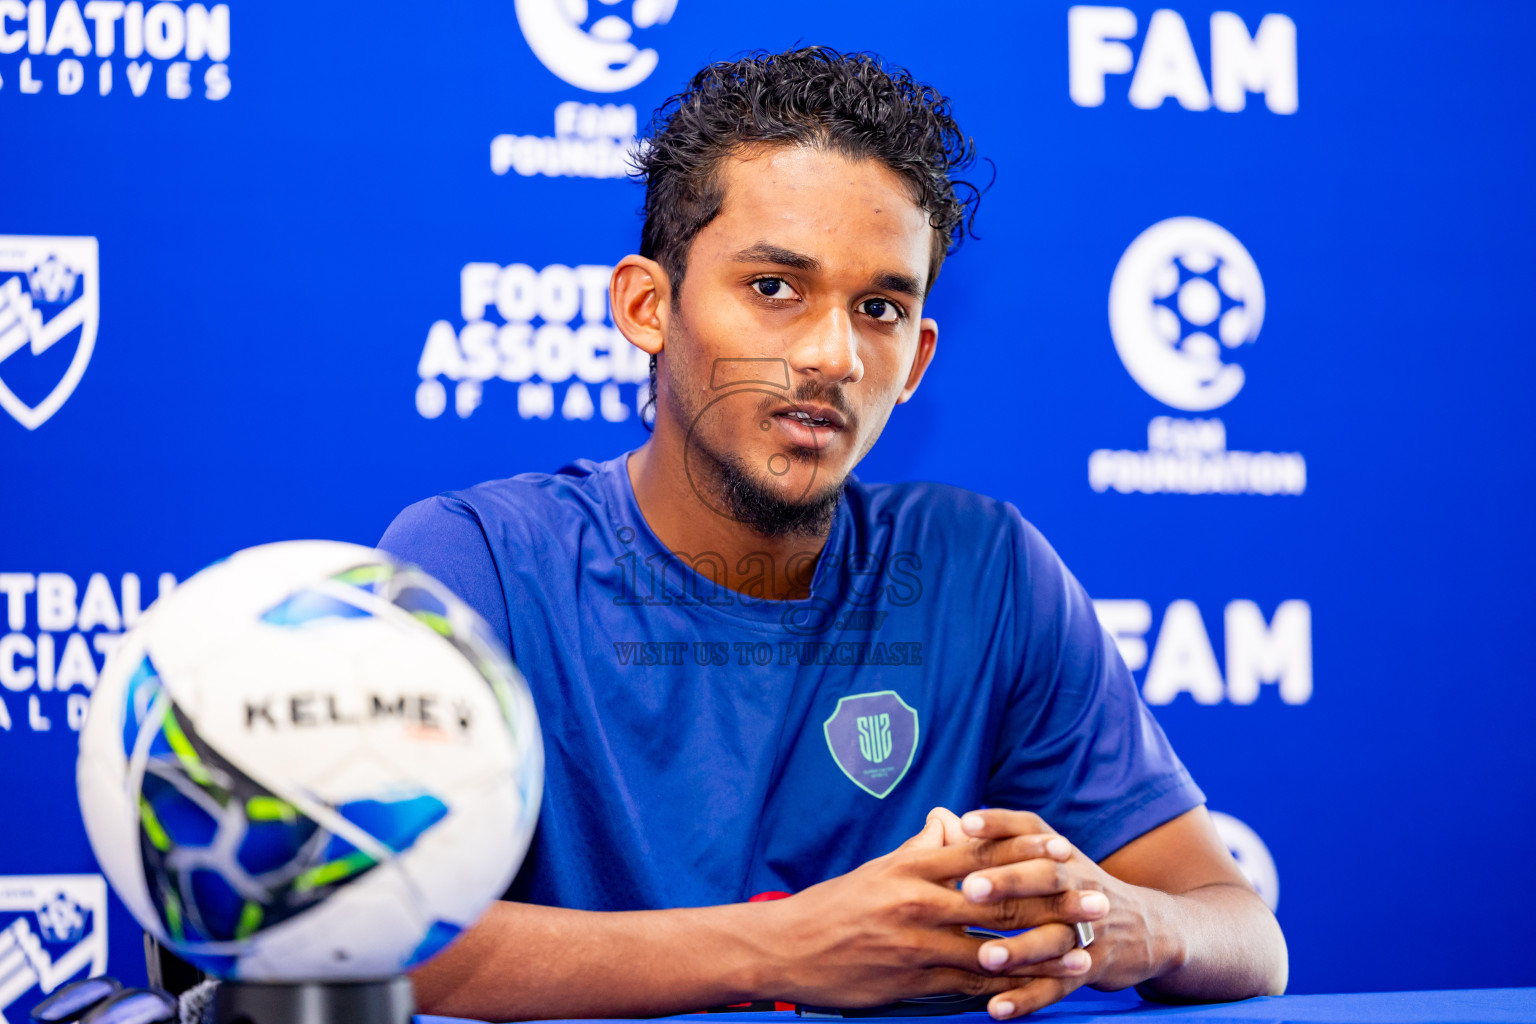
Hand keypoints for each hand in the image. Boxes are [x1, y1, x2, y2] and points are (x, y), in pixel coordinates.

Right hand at [751, 808, 1091, 1008]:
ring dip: (1044, 951)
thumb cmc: (836, 904)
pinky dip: (1008, 987)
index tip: (1068, 849)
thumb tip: (951, 821)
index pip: (983, 852)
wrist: (788, 946)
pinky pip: (970, 984)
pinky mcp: (913, 980)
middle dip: (1054, 902)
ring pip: (993, 946)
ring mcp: (918, 943)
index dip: (1030, 851)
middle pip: (1001, 899)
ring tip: (1082, 950)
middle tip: (1096, 901)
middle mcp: (920, 900)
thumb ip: (922, 846)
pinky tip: (1038, 989)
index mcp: (914, 866)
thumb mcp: (880, 867)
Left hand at [955, 809, 1168, 1017]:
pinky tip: (996, 1008)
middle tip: (970, 888)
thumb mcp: (1047, 856)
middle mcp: (1078, 885)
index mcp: (1060, 853)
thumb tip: (941, 820)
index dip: (1000, 826)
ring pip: (1053, 938)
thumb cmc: (1075, 886)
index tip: (967, 824)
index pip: (1030, 831)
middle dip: (1008, 882)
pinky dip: (1027, 999)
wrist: (1147, 928)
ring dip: (1020, 949)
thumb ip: (994, 841)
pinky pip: (1058, 985)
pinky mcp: (1091, 968)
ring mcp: (1087, 929)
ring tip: (984, 957)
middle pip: (1045, 879)